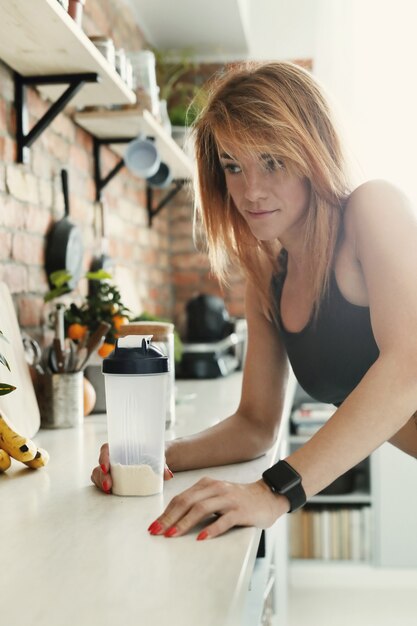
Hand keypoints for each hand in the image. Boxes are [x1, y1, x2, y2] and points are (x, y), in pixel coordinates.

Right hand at [90, 443, 173, 492]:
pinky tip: (110, 493)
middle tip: (109, 485)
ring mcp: (111, 468)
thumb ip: (162, 465)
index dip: (103, 457)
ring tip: (109, 491)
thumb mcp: (158, 457)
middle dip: (102, 475)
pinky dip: (103, 487)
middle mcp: (114, 456)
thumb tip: (168, 475)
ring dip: (101, 482)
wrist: (156, 462)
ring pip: (98, 474)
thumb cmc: (154, 455)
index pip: (106, 449)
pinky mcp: (112, 478)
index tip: (107, 467)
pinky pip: (102, 482)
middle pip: (100, 464)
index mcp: (121, 447)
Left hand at [147, 476, 289, 539]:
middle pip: (187, 502)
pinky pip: (223, 520)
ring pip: (201, 509)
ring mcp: (228, 499)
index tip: (154, 525)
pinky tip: (201, 537)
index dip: (165, 512)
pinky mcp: (240, 511)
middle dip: (169, 517)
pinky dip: (211, 529)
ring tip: (173, 534)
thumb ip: (199, 502)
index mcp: (207, 484)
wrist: (267, 496)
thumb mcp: (216, 496)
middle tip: (157, 531)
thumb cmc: (238, 499)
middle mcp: (216, 489)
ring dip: (184, 522)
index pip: (181, 498)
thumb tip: (173, 519)